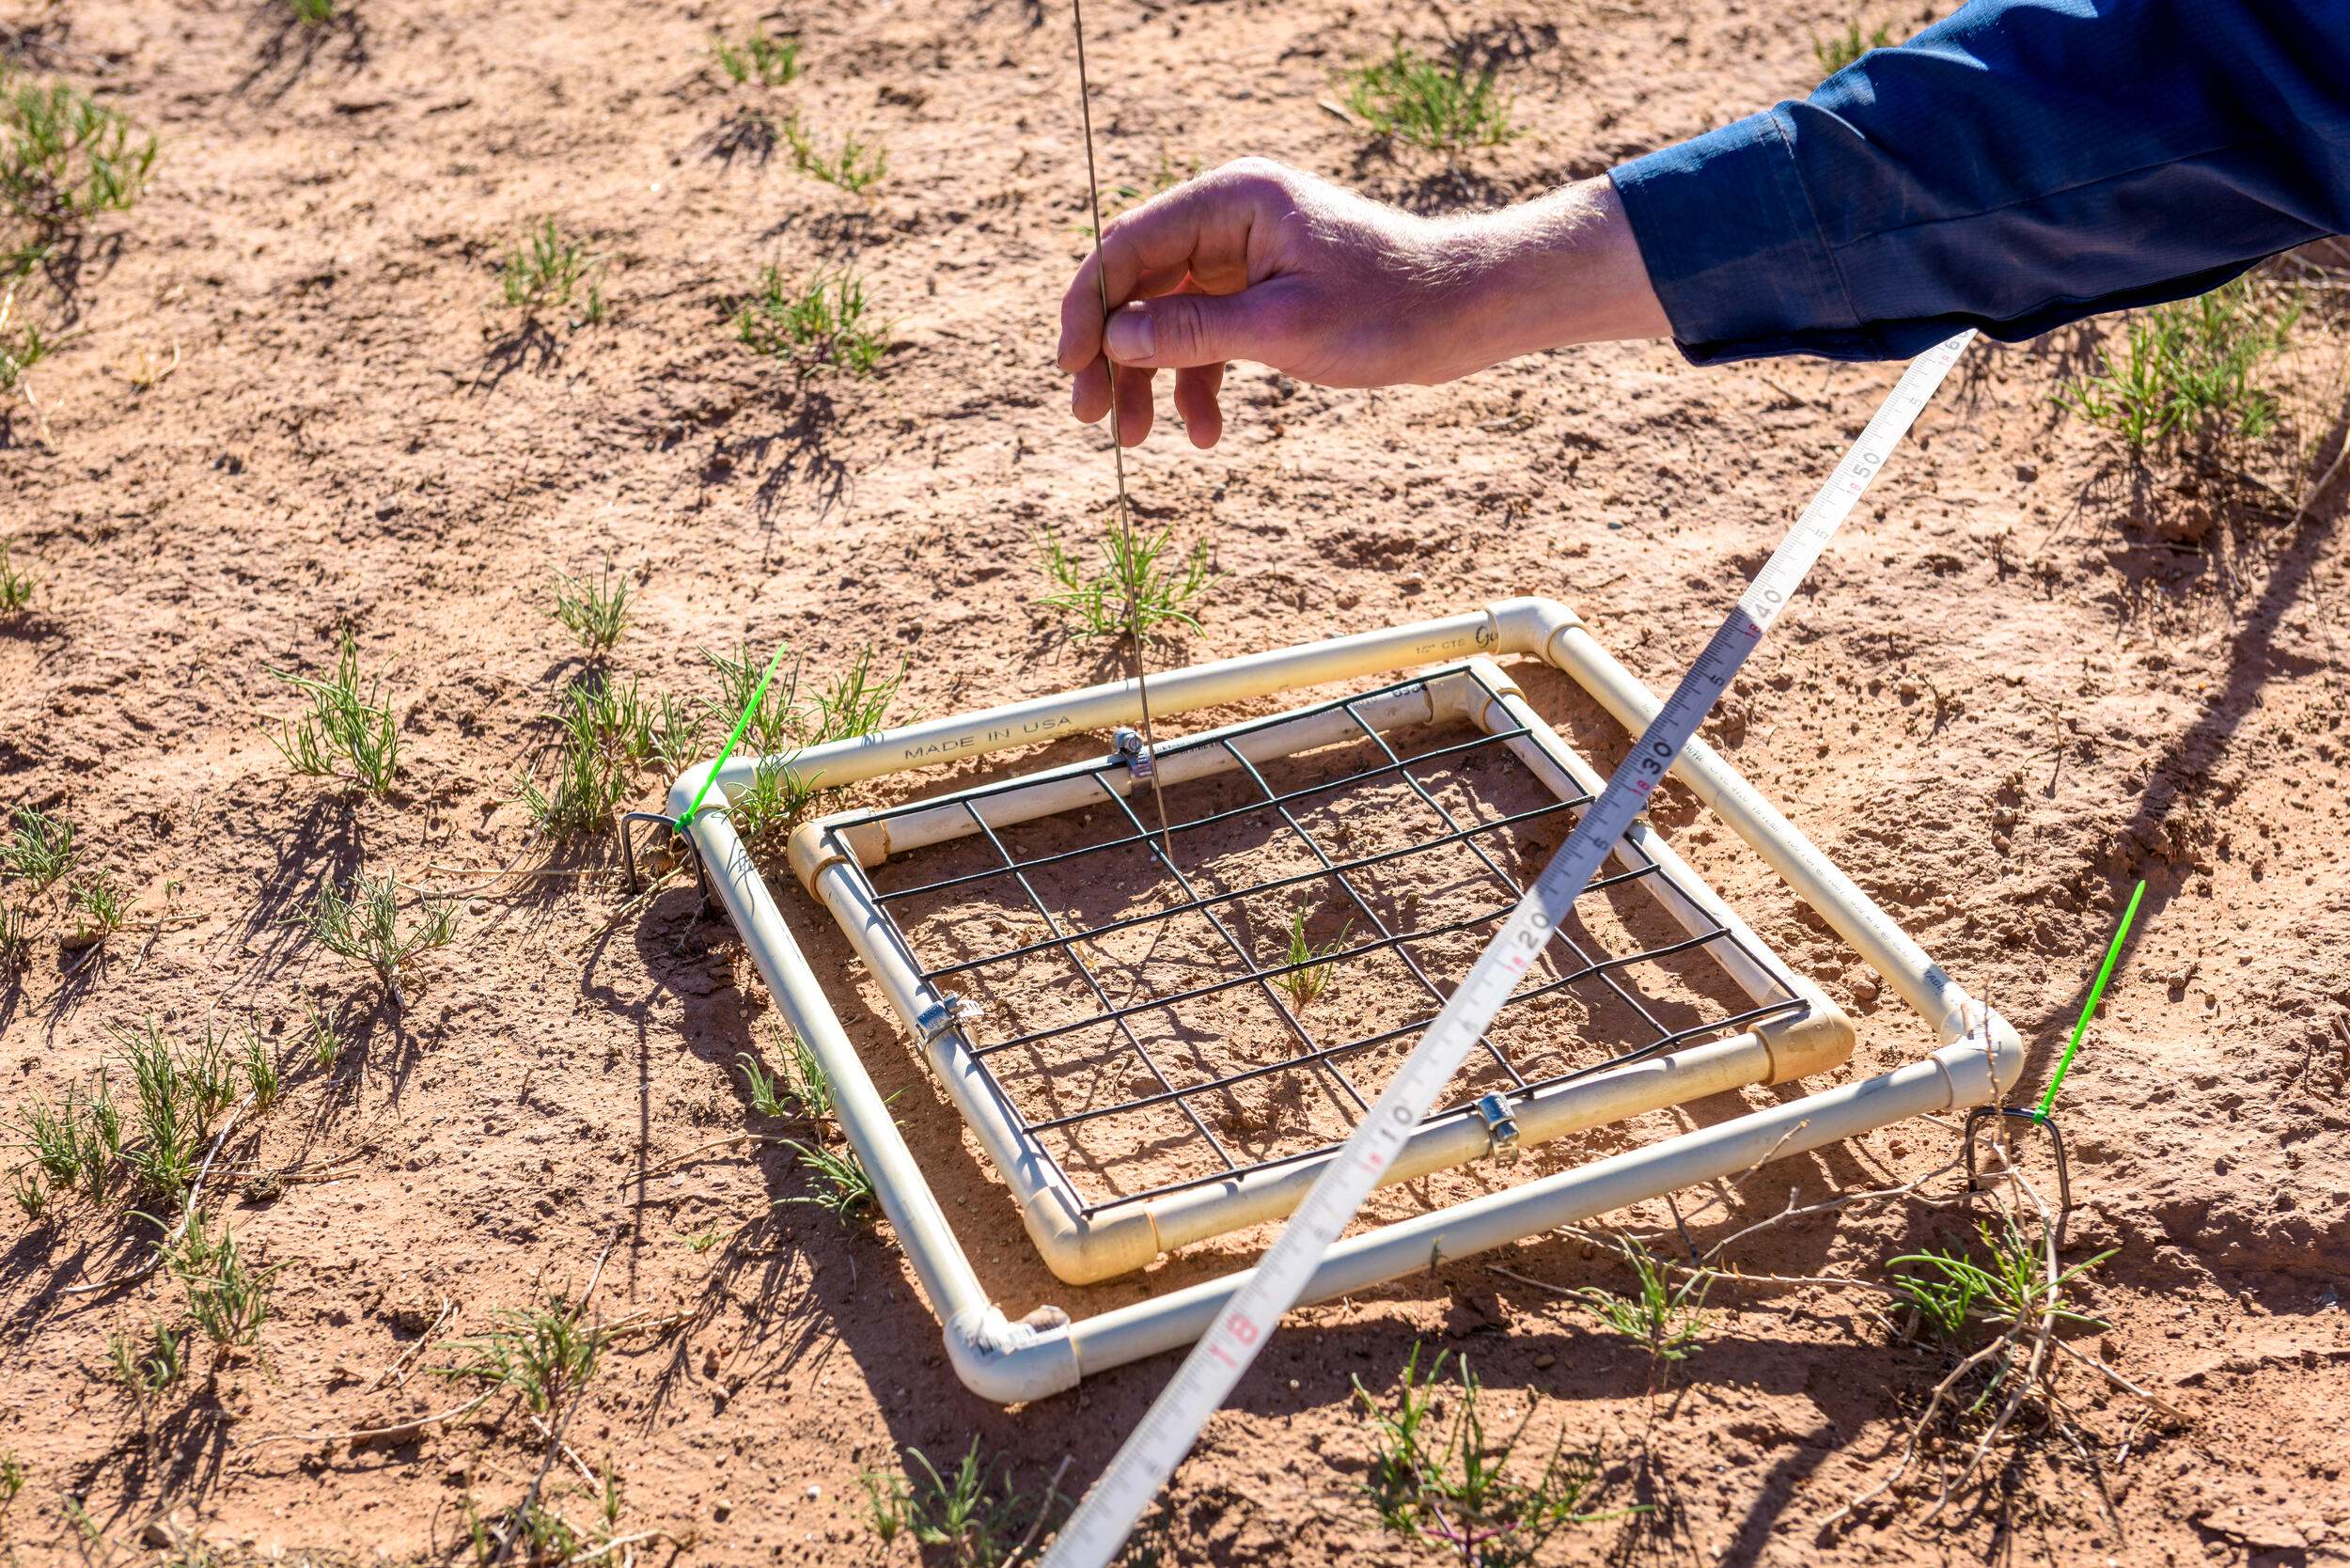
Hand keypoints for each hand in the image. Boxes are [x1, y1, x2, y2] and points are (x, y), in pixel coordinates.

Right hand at [1056, 157, 1667, 447]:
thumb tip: (1117, 338)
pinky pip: (1208, 337)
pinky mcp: (1263, 294)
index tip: (1070, 371)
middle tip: (1094, 420)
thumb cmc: (1389, 310)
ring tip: (1138, 438)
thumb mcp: (1283, 328)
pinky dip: (1199, 383)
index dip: (1088, 310)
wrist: (1466, 315)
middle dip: (1113, 354)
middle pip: (1139, 286)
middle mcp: (1231, 218)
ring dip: (1149, 378)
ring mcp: (1246, 257)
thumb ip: (1193, 331)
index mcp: (1232, 200)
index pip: (1127, 249)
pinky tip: (1205, 434)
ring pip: (1167, 318)